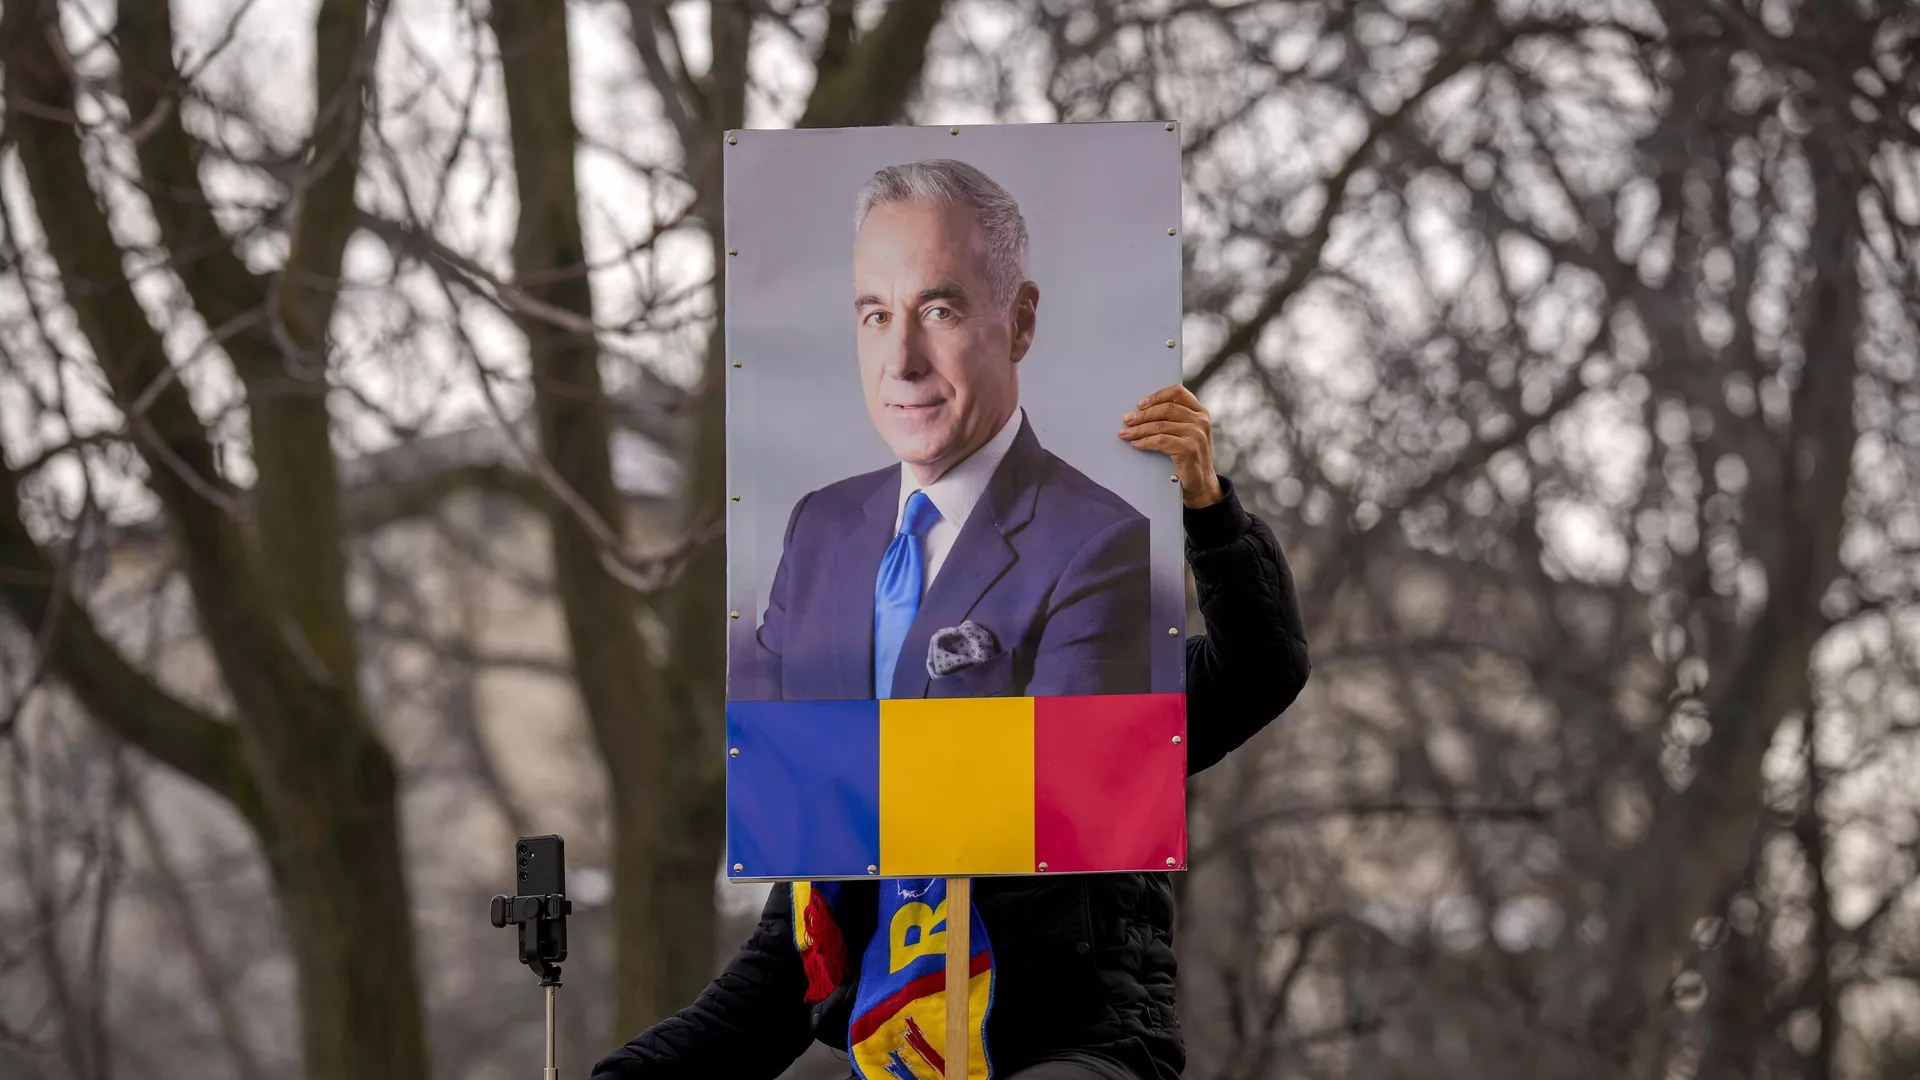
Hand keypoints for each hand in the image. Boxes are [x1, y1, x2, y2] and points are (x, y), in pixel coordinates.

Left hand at [1120, 385, 1223, 508]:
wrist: (1201, 484)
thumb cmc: (1189, 457)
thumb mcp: (1186, 433)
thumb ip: (1174, 420)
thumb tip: (1141, 412)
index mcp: (1200, 412)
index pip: (1177, 393)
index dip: (1157, 396)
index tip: (1140, 404)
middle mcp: (1200, 421)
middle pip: (1166, 409)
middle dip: (1143, 415)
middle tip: (1127, 420)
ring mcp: (1196, 434)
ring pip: (1161, 425)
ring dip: (1139, 429)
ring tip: (1126, 433)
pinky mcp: (1189, 449)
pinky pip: (1161, 441)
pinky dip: (1145, 442)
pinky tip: (1136, 444)